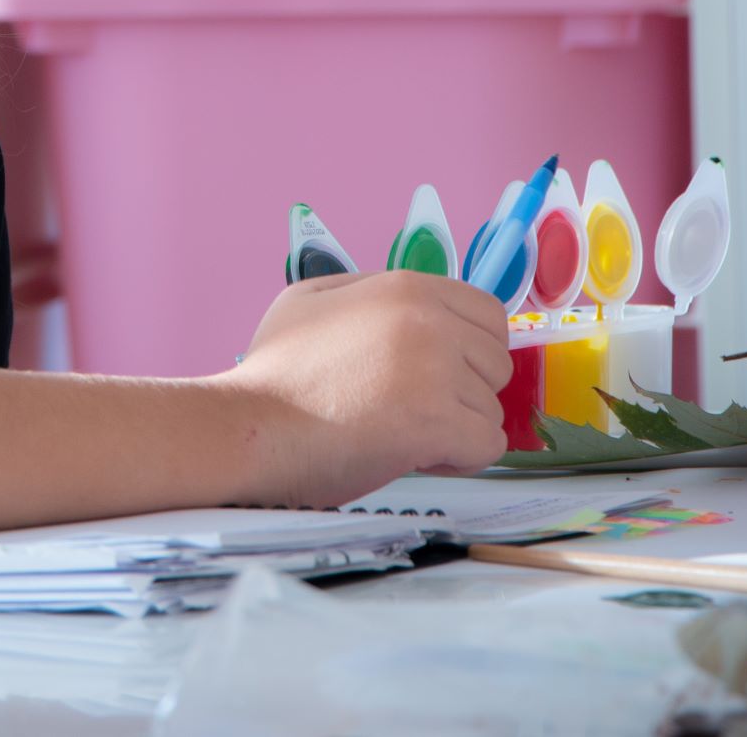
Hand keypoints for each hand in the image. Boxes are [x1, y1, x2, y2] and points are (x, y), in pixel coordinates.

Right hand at [217, 271, 513, 507]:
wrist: (249, 425)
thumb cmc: (275, 371)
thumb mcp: (313, 298)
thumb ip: (369, 293)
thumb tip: (415, 308)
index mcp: (405, 286)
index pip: (489, 314)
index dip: (470, 351)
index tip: (436, 375)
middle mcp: (429, 320)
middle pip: (496, 363)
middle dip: (465, 391)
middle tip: (413, 408)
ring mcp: (435, 370)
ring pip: (491, 408)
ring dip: (456, 429)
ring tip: (401, 433)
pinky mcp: (436, 421)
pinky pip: (487, 445)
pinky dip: (459, 459)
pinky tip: (415, 455)